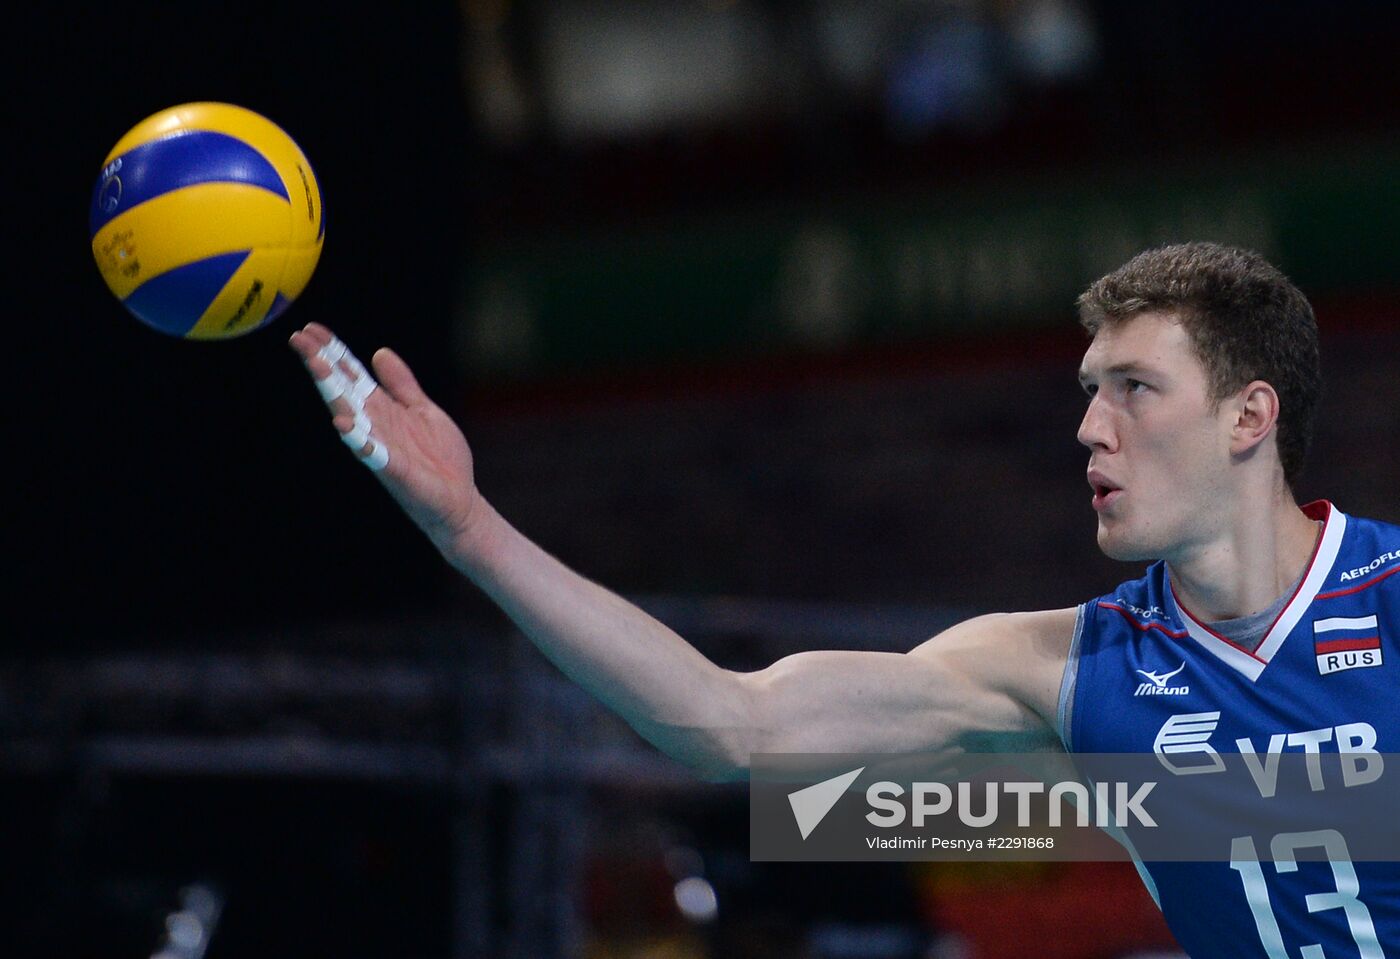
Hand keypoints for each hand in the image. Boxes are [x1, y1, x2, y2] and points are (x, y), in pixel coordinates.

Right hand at [289, 322, 484, 554]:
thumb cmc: (438, 458)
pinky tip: (345, 425)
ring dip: (335, 393)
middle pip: (343, 389)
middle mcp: (375, 425)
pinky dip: (360, 440)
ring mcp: (382, 448)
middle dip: (322, 364)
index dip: (332, 351)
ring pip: (352, 416)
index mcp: (382, 408)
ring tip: (318, 367)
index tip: (310, 328)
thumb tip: (379, 352)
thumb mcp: (421, 409)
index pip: (351, 374)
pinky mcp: (396, 471)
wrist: (458, 500)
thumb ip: (401, 384)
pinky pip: (374, 454)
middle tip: (299, 338)